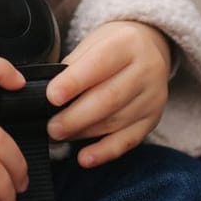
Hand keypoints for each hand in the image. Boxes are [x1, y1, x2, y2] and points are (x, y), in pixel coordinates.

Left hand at [44, 20, 174, 167]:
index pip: (100, 64)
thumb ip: (73, 66)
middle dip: (76, 116)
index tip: (52, 97)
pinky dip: (104, 151)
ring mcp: (153, 97)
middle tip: (51, 128)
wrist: (149, 49)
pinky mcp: (152, 119)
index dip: (74, 82)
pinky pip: (128, 140)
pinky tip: (85, 158)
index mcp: (127, 43)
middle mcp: (146, 69)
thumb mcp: (93, 43)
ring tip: (59, 136)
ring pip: (116, 121)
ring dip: (83, 133)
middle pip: (109, 98)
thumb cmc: (113, 48)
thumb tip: (48, 96)